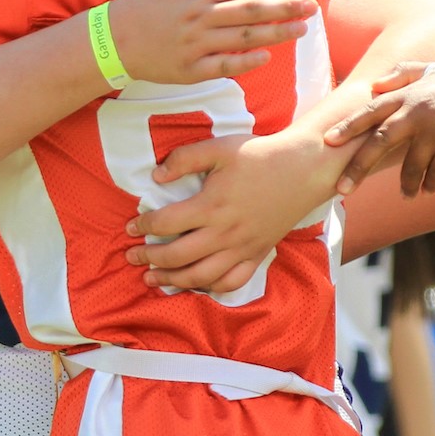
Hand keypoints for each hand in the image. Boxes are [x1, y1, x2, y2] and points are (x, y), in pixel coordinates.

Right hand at [106, 0, 315, 84]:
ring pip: (244, 39)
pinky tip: (266, 57)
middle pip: (252, 12)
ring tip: (300, 30)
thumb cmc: (141, 2)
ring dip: (275, 34)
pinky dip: (246, 62)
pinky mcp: (191, 70)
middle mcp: (201, 17)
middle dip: (285, 9)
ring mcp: (197, 45)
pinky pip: (224, 66)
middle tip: (312, 8)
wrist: (112, 40)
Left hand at [127, 130, 347, 293]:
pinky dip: (210, 288)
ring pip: (201, 276)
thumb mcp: (219, 147)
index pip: (166, 223)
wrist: (303, 169)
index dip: (143, 226)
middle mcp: (224, 232)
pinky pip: (232, 282)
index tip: (131, 227)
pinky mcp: (257, 254)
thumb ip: (184, 159)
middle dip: (150, 259)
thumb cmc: (259, 156)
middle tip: (132, 258)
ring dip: (172, 280)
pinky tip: (195, 285)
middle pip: (177, 256)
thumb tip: (156, 175)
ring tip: (153, 279)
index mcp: (211, 205)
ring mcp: (242, 248)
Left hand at [327, 63, 434, 195]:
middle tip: (343, 188)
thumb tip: (374, 85)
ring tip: (408, 194)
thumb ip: (406, 73)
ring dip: (407, 184)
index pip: (373, 110)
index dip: (349, 126)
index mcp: (413, 92)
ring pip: (410, 165)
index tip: (328, 141)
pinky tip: (429, 189)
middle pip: (381, 140)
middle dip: (358, 166)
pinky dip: (430, 184)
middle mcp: (421, 108)